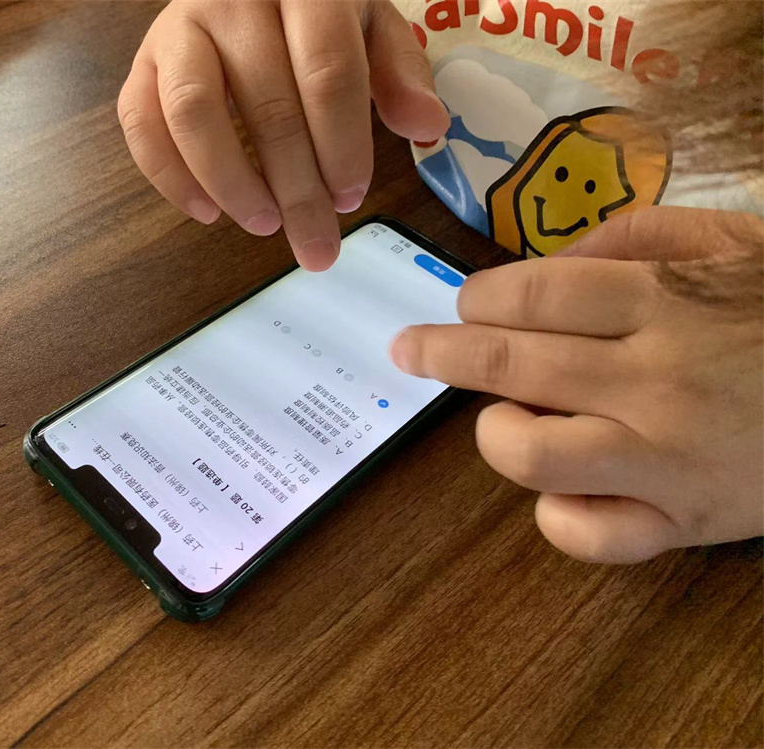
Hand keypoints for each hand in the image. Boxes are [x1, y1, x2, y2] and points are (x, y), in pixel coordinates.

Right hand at [117, 0, 448, 270]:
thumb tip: (428, 126)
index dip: (342, 145)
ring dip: (231, 182)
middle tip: (316, 244)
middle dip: (297, 188)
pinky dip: (168, 175)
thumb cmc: (316, 14)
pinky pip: (139, 120)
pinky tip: (206, 212)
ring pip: (193, 112)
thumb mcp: (370, 26)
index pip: (328, 73)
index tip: (351, 199)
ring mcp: (178, 26)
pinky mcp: (143, 59)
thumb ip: (398, 71)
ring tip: (264, 224)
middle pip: (268, 105)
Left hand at [391, 207, 763, 562]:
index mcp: (665, 301)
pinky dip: (556, 514)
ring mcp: (665, 458)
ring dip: (494, 431)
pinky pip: (589, 535)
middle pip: (509, 363)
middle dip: (440, 353)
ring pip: (529, 454)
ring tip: (503, 417)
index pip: (531, 294)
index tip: (460, 303)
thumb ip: (640, 236)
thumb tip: (548, 260)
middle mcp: (653, 379)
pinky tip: (560, 484)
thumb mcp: (735, 241)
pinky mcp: (685, 521)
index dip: (476, 298)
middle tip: (408, 349)